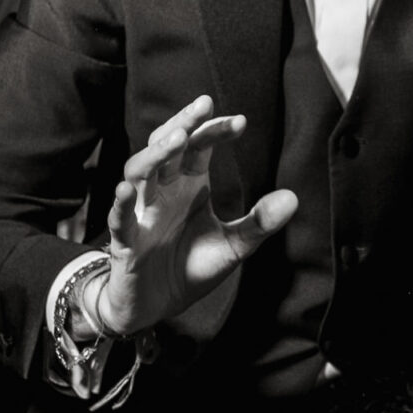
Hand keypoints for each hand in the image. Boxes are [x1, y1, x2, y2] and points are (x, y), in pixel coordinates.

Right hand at [92, 95, 297, 335]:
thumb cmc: (189, 267)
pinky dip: (122, 204)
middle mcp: (163, 191)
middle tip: (204, 105)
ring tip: (177, 138)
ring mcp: (141, 213)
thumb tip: (293, 198)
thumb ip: (259, 223)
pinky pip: (119, 218)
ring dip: (156, 153)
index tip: (241, 122)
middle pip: (166, 146)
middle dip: (183, 123)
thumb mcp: (232, 246)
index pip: (199, 146)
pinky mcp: (125, 241)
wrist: (156, 307)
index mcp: (188, 185)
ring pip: (139, 172)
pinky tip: (127, 189)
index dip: (215, 131)